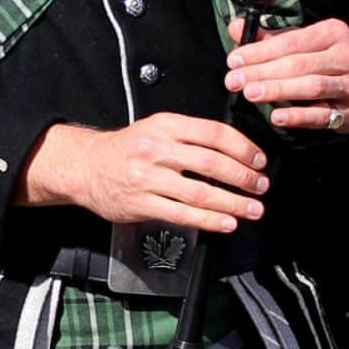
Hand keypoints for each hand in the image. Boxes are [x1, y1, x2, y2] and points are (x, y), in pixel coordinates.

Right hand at [16, 114, 269, 232]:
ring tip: (252, 209)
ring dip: (232, 203)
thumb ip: (191, 136)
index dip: (242, 148)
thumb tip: (235, 151)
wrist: (87, 166)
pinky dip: (209, 221)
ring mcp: (148, 178)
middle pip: (211, 163)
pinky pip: (182, 214)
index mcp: (166, 125)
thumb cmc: (128, 148)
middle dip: (243, 177)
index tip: (259, 160)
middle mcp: (157, 150)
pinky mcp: (142, 204)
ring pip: (200, 193)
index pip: (214, 133)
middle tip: (261, 186)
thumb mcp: (157, 128)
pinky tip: (226, 223)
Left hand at [224, 16, 348, 133]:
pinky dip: (298, 116)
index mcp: (331, 33)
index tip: (234, 60)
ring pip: (311, 87)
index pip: (291, 41)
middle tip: (233, 80)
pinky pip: (322, 115)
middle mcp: (345, 57)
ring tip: (250, 94)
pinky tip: (277, 116)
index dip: (260, 51)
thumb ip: (269, 38)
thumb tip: (235, 28)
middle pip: (298, 64)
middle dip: (262, 72)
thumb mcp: (304, 42)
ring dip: (278, 90)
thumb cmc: (327, 60)